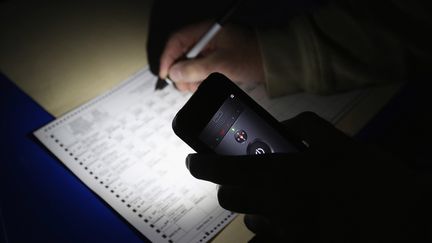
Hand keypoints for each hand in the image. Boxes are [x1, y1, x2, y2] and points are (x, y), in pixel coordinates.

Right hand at [159, 21, 264, 91]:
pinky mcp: (218, 57)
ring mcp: (213, 47)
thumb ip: (194, 69)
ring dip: (189, 76)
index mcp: (206, 30)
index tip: (165, 74)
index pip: (177, 40)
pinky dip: (198, 76)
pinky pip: (201, 66)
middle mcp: (207, 37)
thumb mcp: (220, 64)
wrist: (273, 62)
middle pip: (182, 51)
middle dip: (179, 70)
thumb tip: (174, 73)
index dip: (168, 57)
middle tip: (181, 85)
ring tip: (193, 87)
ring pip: (191, 61)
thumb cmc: (252, 56)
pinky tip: (200, 85)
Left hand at [185, 112, 414, 241]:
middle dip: (228, 185)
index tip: (192, 160)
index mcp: (281, 173)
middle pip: (228, 198)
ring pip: (249, 219)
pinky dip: (272, 222)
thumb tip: (279, 126)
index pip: (222, 169)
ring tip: (273, 193)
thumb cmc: (369, 176)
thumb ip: (302, 125)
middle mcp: (276, 204)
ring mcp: (286, 230)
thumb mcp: (336, 139)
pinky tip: (291, 212)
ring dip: (253, 204)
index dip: (200, 164)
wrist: (404, 218)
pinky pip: (271, 235)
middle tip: (240, 174)